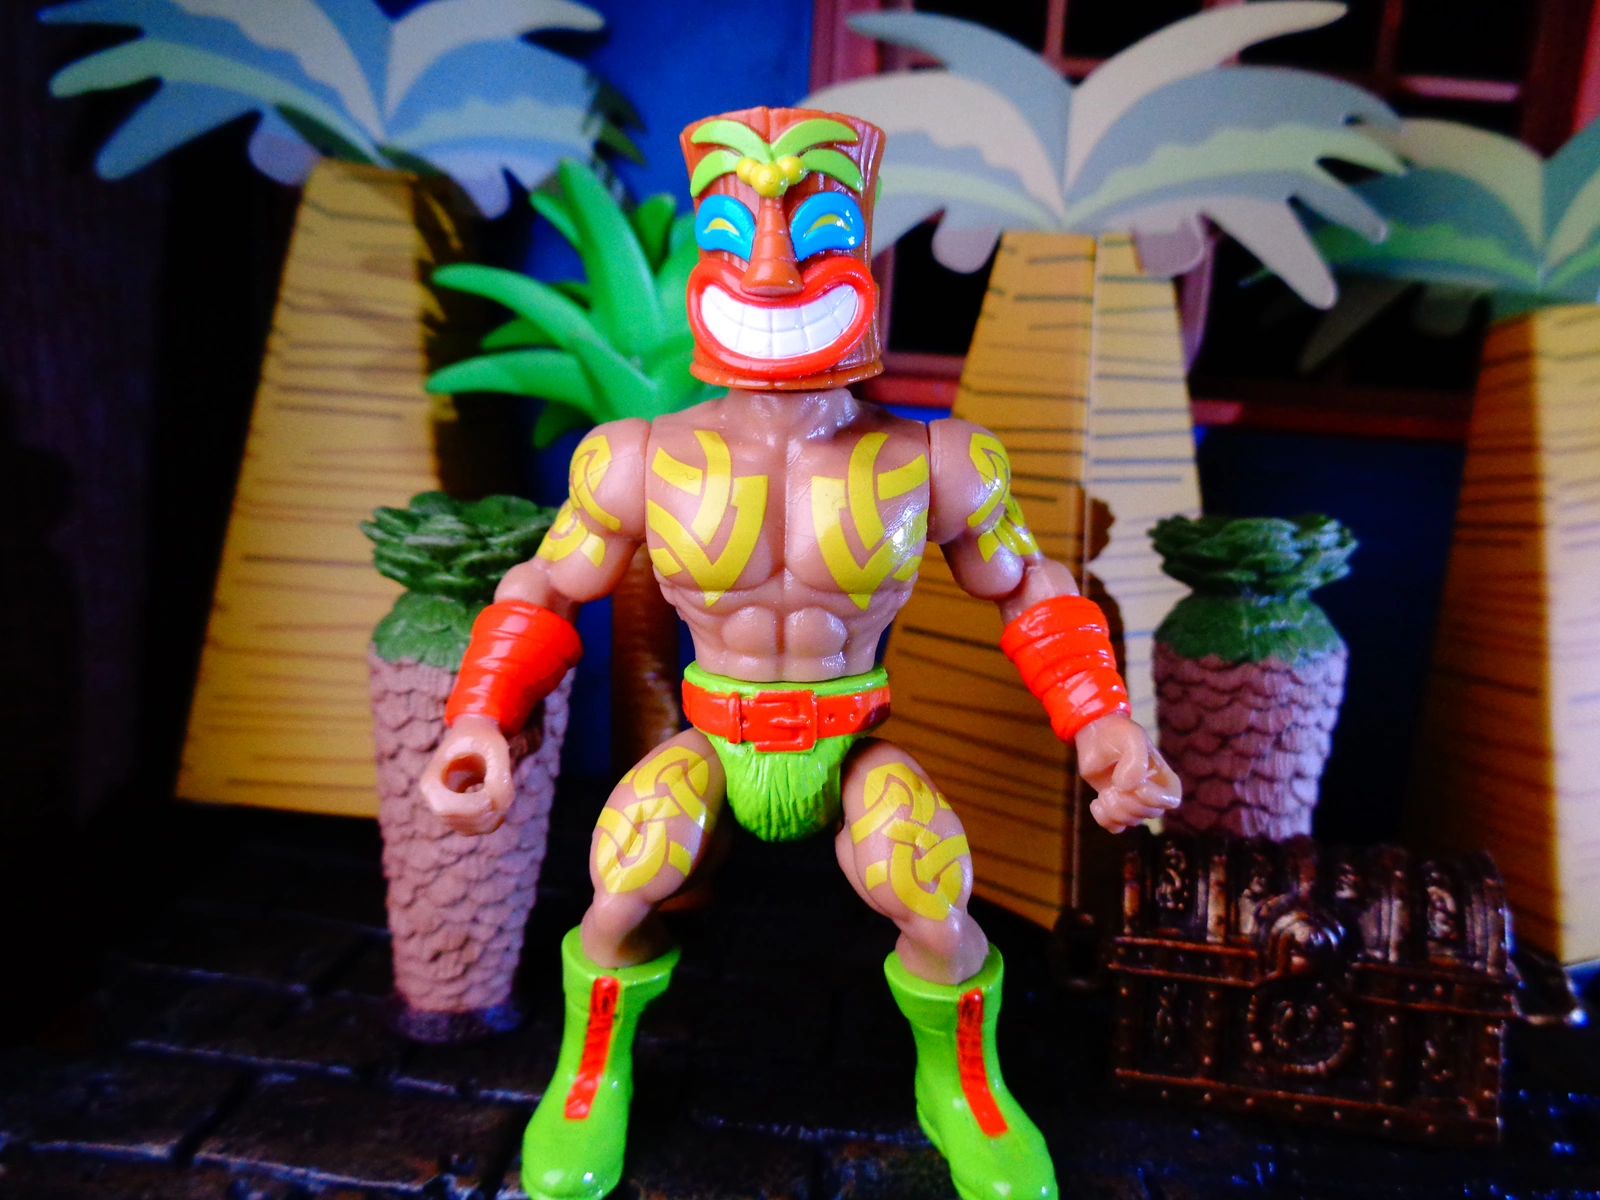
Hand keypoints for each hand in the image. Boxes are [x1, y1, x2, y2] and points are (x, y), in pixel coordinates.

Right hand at [419, 714, 513, 834]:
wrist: (476, 732)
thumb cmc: (483, 736)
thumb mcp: (495, 746)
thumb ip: (499, 774)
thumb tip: (497, 803)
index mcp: (432, 780)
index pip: (445, 809)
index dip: (470, 808)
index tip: (490, 796)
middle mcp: (435, 798)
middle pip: (457, 822)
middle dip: (484, 813)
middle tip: (502, 793)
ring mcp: (446, 807)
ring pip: (466, 829)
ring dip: (490, 818)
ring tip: (502, 795)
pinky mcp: (460, 811)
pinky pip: (473, 828)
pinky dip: (490, 822)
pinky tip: (500, 804)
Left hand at [1075, 713, 1181, 833]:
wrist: (1095, 735)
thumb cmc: (1119, 733)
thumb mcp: (1132, 738)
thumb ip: (1135, 761)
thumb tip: (1127, 788)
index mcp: (1163, 777)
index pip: (1171, 800)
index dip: (1156, 800)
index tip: (1139, 788)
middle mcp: (1152, 793)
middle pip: (1149, 813)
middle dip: (1129, 803)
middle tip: (1113, 787)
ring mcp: (1133, 801)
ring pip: (1132, 821)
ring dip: (1115, 810)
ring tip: (1105, 793)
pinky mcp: (1115, 807)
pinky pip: (1116, 827)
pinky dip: (1105, 819)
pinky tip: (1096, 802)